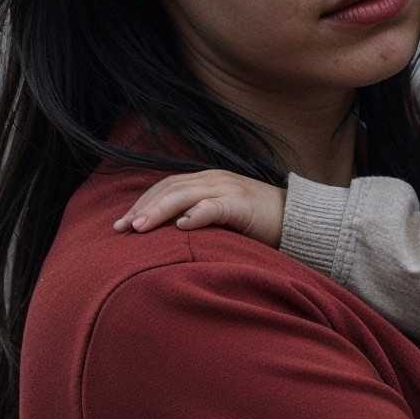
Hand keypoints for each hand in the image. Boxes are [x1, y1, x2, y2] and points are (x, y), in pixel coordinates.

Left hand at [116, 170, 287, 246]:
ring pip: (184, 194)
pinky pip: (215, 206)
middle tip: (120, 228)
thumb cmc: (259, 224)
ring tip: (139, 227)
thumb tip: (168, 238)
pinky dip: (196, 214)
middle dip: (142, 207)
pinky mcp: (243, 203)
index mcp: (207, 181)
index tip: (120, 225)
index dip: (141, 203)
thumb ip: (198, 220)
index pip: (166, 187)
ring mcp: (228, 188)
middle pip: (169, 188)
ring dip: (159, 210)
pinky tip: (181, 226)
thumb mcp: (222, 220)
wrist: (300, 220)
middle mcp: (213, 180)